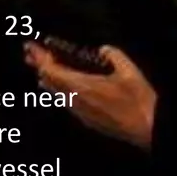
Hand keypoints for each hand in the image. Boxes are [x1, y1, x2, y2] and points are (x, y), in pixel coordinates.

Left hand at [25, 42, 157, 148]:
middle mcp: (75, 100)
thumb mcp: (129, 71)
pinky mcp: (87, 119)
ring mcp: (80, 112)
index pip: (51, 70)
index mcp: (82, 86)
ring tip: (42, 70)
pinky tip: (64, 88)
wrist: (146, 127)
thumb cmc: (138, 101)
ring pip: (56, 94)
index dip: (40, 58)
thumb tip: (104, 50)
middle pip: (48, 82)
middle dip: (39, 66)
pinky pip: (66, 102)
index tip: (32, 48)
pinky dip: (60, 90)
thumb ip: (113, 55)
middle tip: (31, 55)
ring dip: (49, 79)